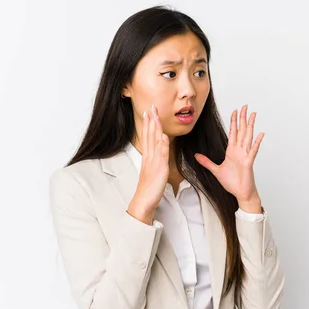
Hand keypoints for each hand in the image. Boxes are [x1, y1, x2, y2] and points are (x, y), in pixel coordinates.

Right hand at [127, 104, 169, 224]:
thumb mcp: (152, 170)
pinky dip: (163, 145)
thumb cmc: (149, 188)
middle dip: (150, 120)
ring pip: (154, 142)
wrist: (144, 201)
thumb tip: (158, 149)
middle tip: (150, 106)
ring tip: (155, 115)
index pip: (147, 136)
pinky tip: (164, 136)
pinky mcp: (160, 170)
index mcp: (147, 157)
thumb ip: (154, 159)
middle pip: (149, 135)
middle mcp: (149, 157)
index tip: (148, 111)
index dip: (148, 123)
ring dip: (155, 128)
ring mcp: (154, 163)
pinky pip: (162, 156)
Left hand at [195, 104, 263, 203]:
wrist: (240, 193)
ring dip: (250, 126)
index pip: (233, 133)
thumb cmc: (232, 183)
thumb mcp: (216, 171)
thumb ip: (206, 162)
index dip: (234, 121)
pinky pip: (253, 150)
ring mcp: (245, 156)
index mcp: (232, 151)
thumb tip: (196, 156)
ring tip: (253, 115)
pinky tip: (260, 134)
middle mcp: (239, 151)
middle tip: (245, 106)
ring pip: (248, 137)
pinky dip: (257, 142)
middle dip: (243, 118)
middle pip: (241, 131)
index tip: (235, 111)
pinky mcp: (249, 162)